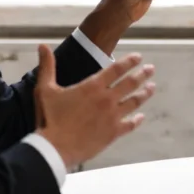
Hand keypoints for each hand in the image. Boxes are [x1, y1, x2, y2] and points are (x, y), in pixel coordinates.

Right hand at [34, 44, 155, 167]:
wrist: (55, 148)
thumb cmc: (49, 118)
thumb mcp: (45, 89)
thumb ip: (47, 66)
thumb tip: (42, 45)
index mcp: (93, 86)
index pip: (116, 69)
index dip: (129, 61)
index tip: (139, 57)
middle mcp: (107, 99)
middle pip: (130, 83)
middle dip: (143, 74)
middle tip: (152, 69)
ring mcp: (113, 116)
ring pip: (135, 102)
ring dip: (145, 93)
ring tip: (152, 88)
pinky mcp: (114, 133)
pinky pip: (130, 125)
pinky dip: (137, 120)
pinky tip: (141, 117)